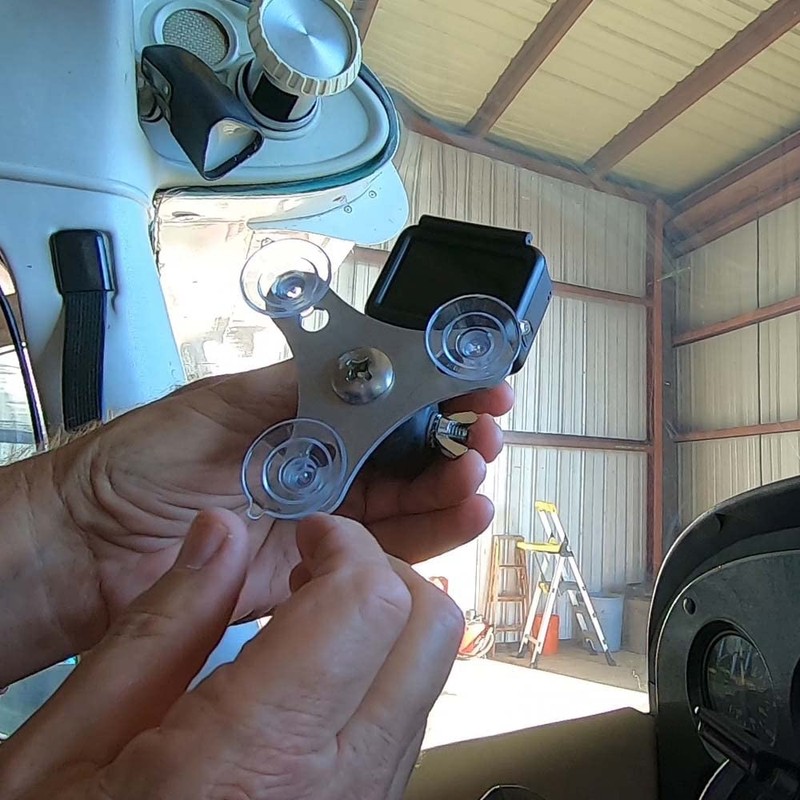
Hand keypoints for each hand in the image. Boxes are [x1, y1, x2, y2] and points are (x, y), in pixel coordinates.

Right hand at [0, 510, 463, 799]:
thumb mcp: (69, 746)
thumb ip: (159, 626)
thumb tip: (222, 533)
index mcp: (259, 755)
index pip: (367, 605)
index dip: (346, 544)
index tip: (309, 533)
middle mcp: (337, 787)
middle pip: (429, 631)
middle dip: (383, 571)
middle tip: (321, 563)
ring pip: (429, 675)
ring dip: (386, 620)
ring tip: (313, 613)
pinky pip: (408, 723)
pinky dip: (382, 672)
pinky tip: (318, 673)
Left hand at [52, 359, 511, 649]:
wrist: (87, 549)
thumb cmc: (142, 463)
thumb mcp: (224, 406)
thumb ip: (300, 389)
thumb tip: (373, 360)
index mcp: (303, 417)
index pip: (386, 400)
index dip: (434, 389)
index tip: (476, 379)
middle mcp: (321, 464)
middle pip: (407, 452)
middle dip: (454, 436)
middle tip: (487, 428)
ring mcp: (323, 518)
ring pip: (406, 501)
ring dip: (450, 485)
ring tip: (479, 469)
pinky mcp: (317, 570)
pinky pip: (383, 553)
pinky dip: (429, 536)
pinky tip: (463, 514)